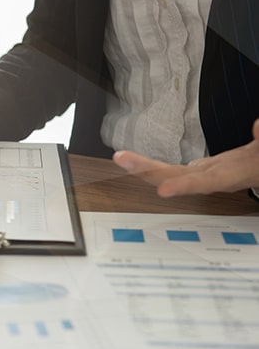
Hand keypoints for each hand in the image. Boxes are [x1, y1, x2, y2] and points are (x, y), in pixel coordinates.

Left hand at [113, 118, 258, 196]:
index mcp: (228, 177)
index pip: (203, 182)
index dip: (183, 186)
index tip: (164, 190)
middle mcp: (208, 179)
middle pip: (172, 177)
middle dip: (145, 170)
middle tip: (122, 159)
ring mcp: (198, 176)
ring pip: (166, 173)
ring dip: (140, 166)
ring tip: (120, 157)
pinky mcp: (194, 171)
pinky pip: (167, 170)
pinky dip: (148, 165)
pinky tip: (129, 161)